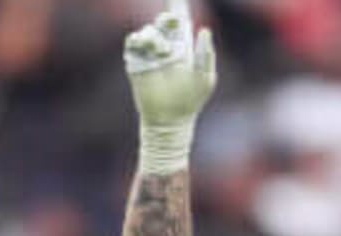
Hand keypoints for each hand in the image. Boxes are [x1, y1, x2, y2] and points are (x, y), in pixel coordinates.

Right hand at [124, 0, 214, 172]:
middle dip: (167, 18)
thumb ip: (206, 54)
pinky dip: (139, 40)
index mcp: (183, 47)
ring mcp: (150, 53)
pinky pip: (134, 41)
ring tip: (161, 52)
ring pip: (149, 31)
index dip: (177, 7)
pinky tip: (146, 46)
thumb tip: (204, 29)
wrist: (169, 119)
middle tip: (171, 22)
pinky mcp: (136, 61)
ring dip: (155, 37)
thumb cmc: (191, 100)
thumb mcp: (205, 78)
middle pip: (163, 22)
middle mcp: (166, 46)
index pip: (180, 22)